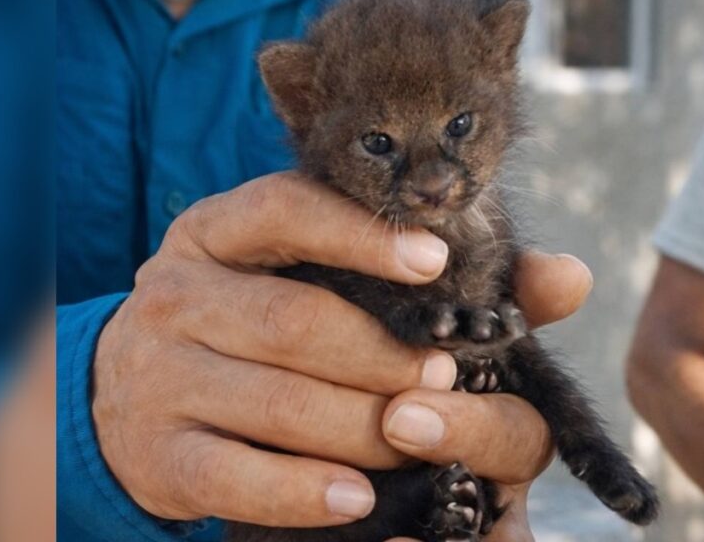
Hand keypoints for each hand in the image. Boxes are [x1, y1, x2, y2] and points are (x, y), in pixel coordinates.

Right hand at [92, 171, 592, 530]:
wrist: (133, 389)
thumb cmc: (257, 320)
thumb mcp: (315, 274)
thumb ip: (432, 273)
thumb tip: (570, 275)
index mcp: (219, 231)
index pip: (285, 207)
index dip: (362, 234)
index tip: (438, 263)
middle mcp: (178, 290)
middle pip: (294, 321)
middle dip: (383, 355)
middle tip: (447, 379)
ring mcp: (158, 372)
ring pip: (275, 401)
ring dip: (361, 426)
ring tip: (420, 438)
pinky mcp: (157, 450)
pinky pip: (232, 474)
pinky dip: (301, 488)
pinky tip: (358, 497)